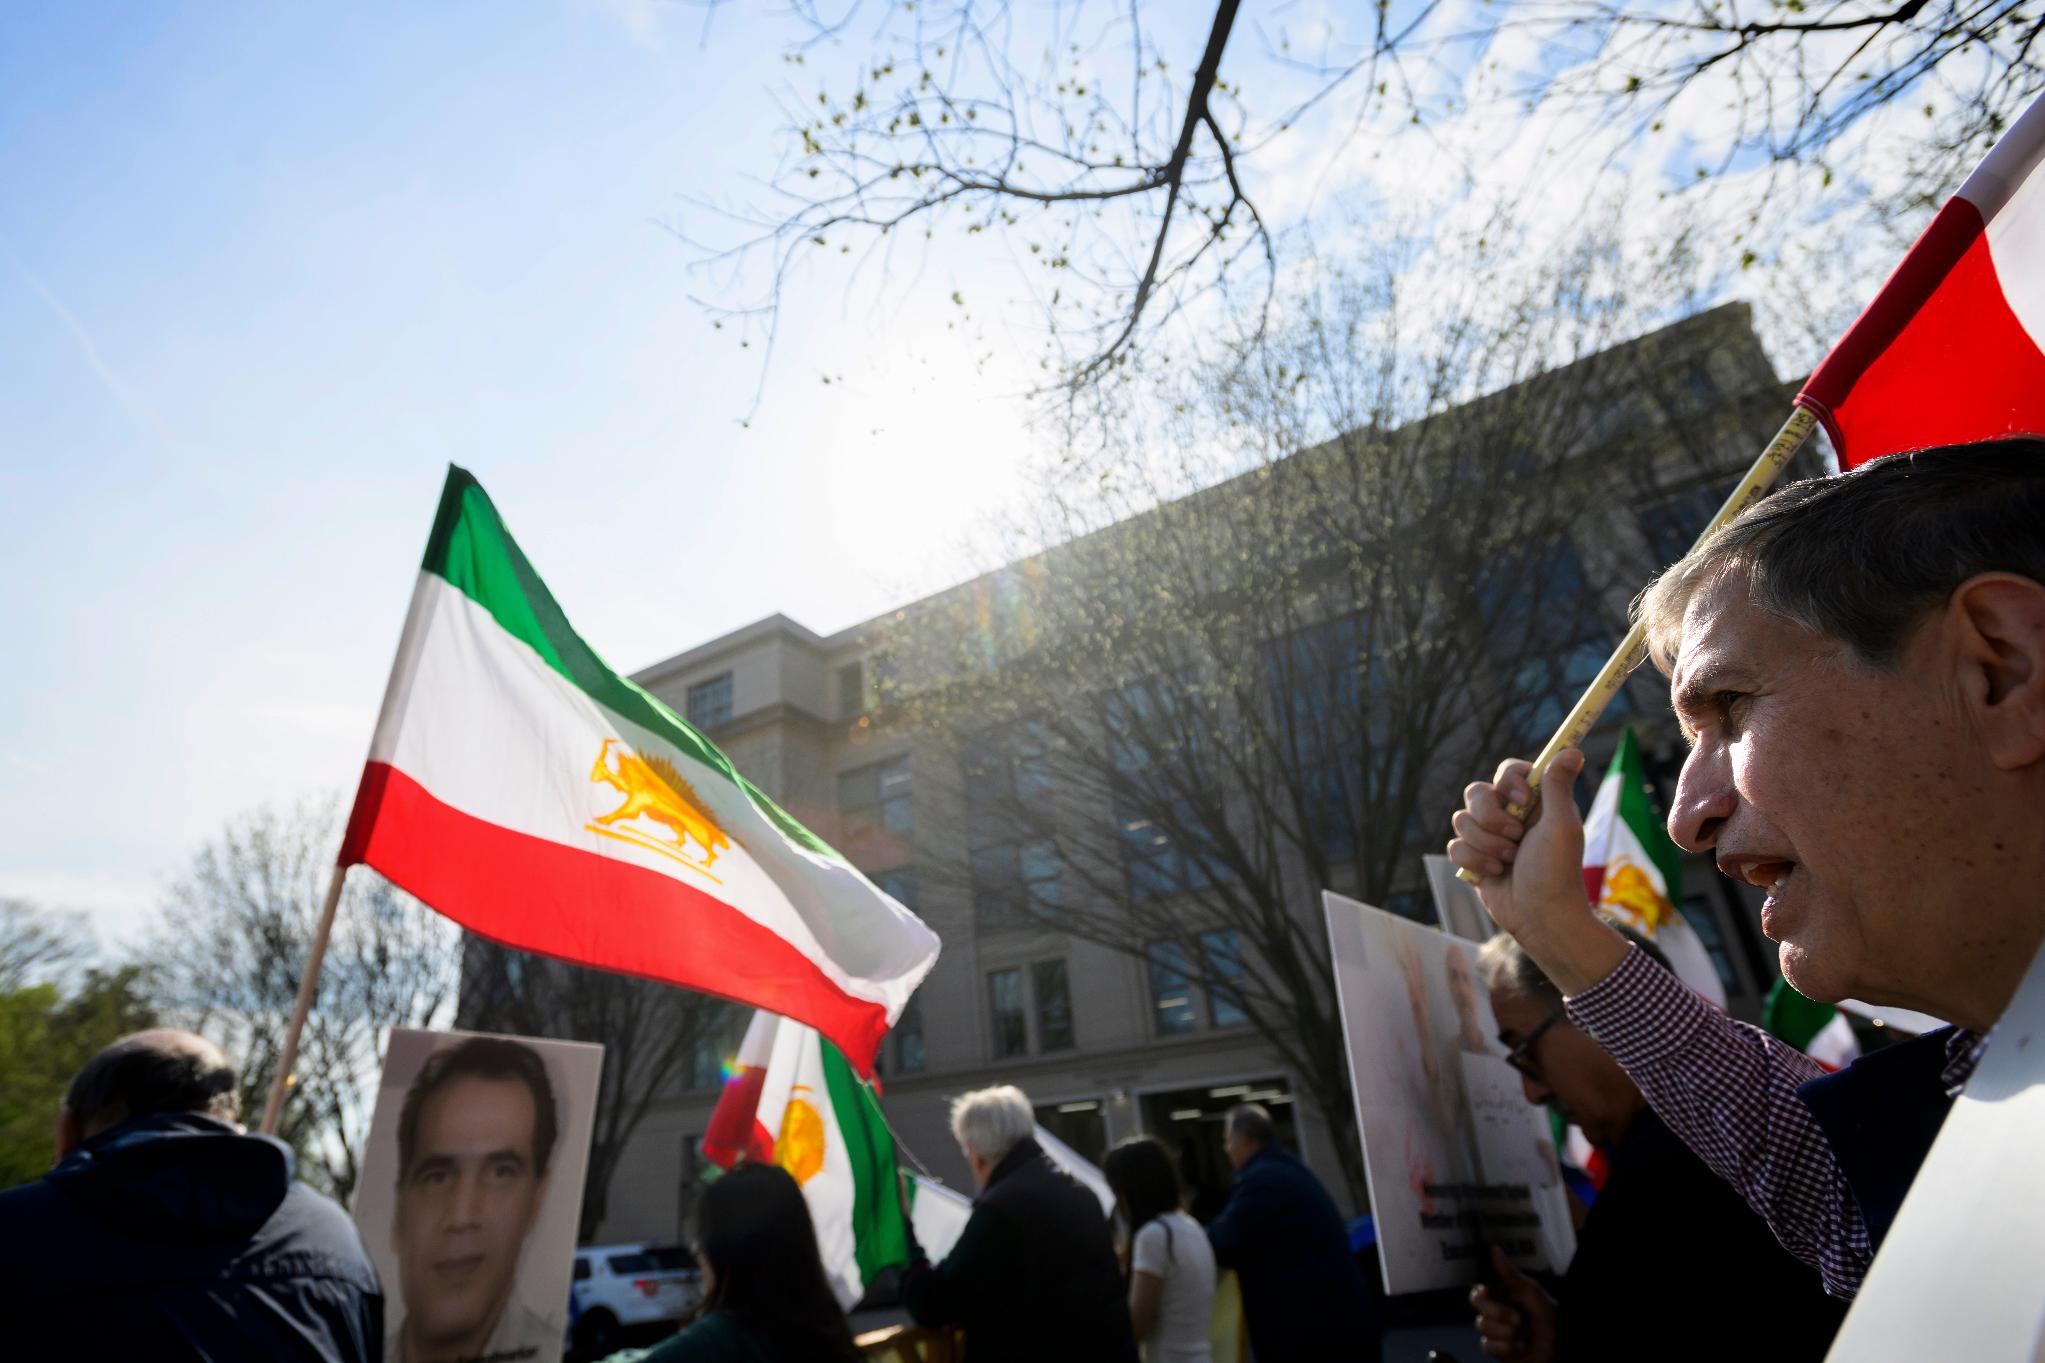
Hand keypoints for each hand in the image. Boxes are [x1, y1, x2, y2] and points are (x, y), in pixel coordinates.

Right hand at [1447, 750, 1625, 994]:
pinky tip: (1494, 875)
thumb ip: (1558, 786)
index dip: (1509, 782)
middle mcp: (1508, 816)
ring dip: (1486, 845)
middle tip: (1516, 838)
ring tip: (1508, 862)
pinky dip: (1474, 862)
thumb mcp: (1561, 825)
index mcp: (1532, 803)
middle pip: (1476, 793)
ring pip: (1461, 821)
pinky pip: (1454, 847)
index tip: (1523, 801)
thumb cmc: (1557, 871)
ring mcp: (1488, 837)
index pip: (1507, 771)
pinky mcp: (1473, 859)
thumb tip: (1573, 750)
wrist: (1541, 916)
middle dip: (1491, 819)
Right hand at [1470, 1246, 1557, 1362]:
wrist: (1559, 1342)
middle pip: (1479, 1310)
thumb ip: (1509, 1273)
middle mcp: (1495, 1313)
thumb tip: (1495, 1250)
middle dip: (1500, 1314)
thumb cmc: (1546, 1313)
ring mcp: (1496, 1331)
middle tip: (1518, 1318)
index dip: (1480, 1293)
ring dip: (1506, 1332)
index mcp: (1500, 1297)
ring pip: (1483, 1328)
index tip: (1487, 1292)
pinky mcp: (1498, 1349)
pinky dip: (1505, 1347)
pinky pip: (1489, 1346)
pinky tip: (1519, 1346)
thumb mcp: (1529, 1290)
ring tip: (1522, 1333)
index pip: (1478, 1292)